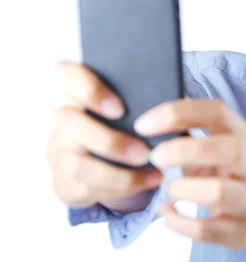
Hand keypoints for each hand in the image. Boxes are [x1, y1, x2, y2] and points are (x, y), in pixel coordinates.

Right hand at [46, 61, 163, 211]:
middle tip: (144, 152)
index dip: (88, 90)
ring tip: (154, 172)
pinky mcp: (64, 181)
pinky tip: (148, 181)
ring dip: (119, 173)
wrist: (118, 163)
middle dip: (110, 141)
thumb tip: (170, 105)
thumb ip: (143, 101)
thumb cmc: (133, 124)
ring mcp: (59, 151)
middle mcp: (63, 118)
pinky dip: (123, 187)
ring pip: (76, 164)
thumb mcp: (138, 109)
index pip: (65, 74)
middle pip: (68, 121)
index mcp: (79, 91)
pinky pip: (87, 188)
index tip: (119, 109)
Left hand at [134, 99, 245, 248]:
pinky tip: (166, 211)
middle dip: (183, 151)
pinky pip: (205, 229)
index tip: (144, 125)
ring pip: (219, 192)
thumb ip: (192, 136)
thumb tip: (149, 128)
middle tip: (154, 157)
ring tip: (168, 188)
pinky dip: (177, 221)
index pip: (218, 112)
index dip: (177, 114)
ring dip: (183, 188)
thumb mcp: (221, 147)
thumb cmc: (231, 172)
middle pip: (229, 150)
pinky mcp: (238, 232)